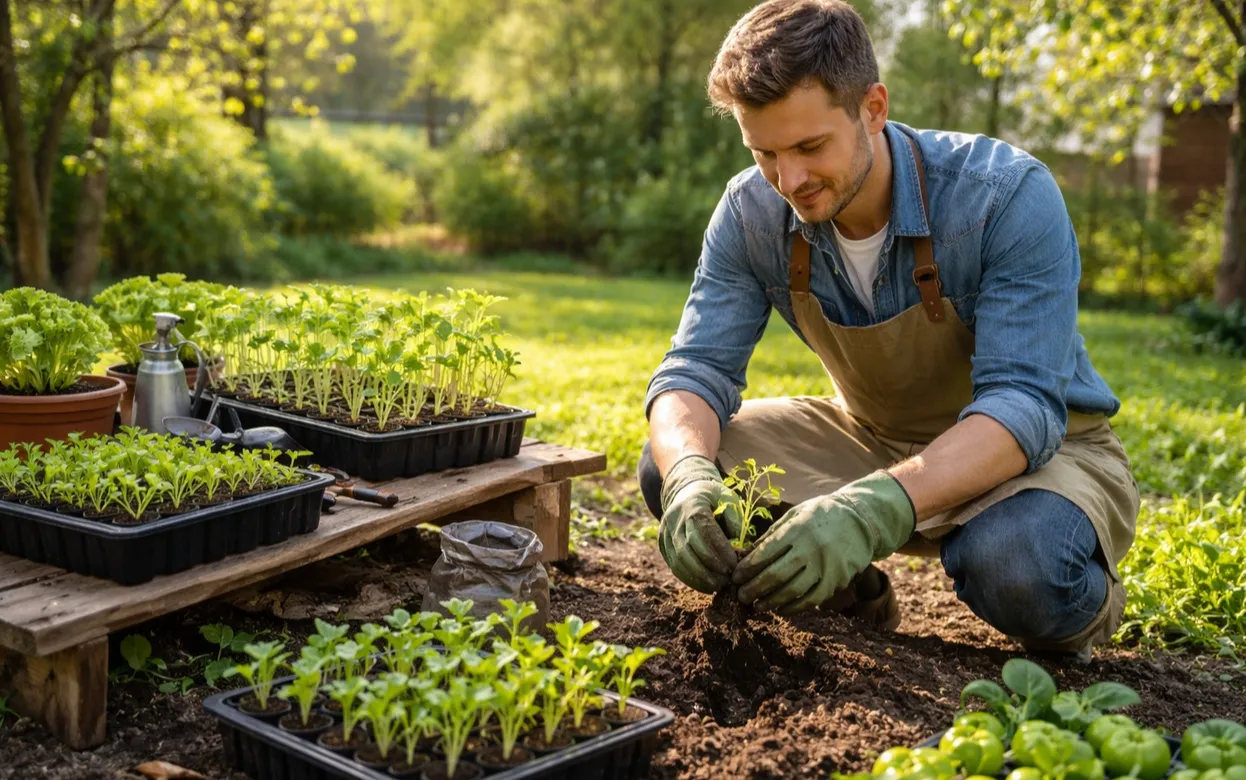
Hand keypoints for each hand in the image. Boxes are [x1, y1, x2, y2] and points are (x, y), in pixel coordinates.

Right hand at [658, 454, 743, 592]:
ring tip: (718, 585)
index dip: (719, 551)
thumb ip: (735, 518)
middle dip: (709, 568)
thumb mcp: (728, 499)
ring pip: (678, 561)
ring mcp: (665, 532)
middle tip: (727, 580)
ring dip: (699, 578)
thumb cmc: (713, 498)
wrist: (686, 492)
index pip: (703, 531)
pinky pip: (674, 566)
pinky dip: (690, 579)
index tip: (734, 565)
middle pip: (688, 549)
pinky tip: (706, 585)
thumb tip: (737, 543)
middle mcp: (674, 518)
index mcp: (692, 504)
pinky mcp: (662, 545)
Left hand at [732, 470, 914, 614]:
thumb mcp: (795, 515)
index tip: (735, 577)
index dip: (747, 568)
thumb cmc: (821, 515)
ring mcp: (825, 567)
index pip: (766, 553)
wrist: (860, 520)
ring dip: (770, 601)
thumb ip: (773, 535)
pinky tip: (780, 608)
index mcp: (797, 530)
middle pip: (776, 575)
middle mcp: (811, 549)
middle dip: (754, 588)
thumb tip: (747, 555)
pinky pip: (811, 600)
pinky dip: (792, 607)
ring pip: (792, 591)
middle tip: (741, 596)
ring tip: (756, 605)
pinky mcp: (836, 581)